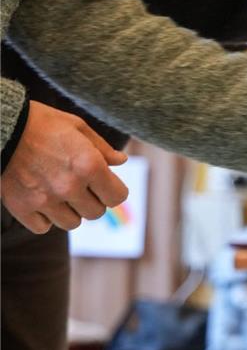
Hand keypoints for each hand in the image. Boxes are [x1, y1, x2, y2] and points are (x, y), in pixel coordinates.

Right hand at [0, 101, 129, 233]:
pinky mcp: (22, 207)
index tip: (105, 184)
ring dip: (69, 211)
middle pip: (96, 213)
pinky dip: (43, 218)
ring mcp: (45, 199)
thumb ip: (102, 147)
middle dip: (92, 200)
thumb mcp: (75, 126)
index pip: (117, 197)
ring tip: (59, 193)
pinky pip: (43, 227)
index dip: (113, 191)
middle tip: (80, 186)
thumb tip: (121, 161)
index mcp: (89, 165)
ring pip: (72, 223)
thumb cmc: (39, 122)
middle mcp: (70, 186)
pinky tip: (40, 199)